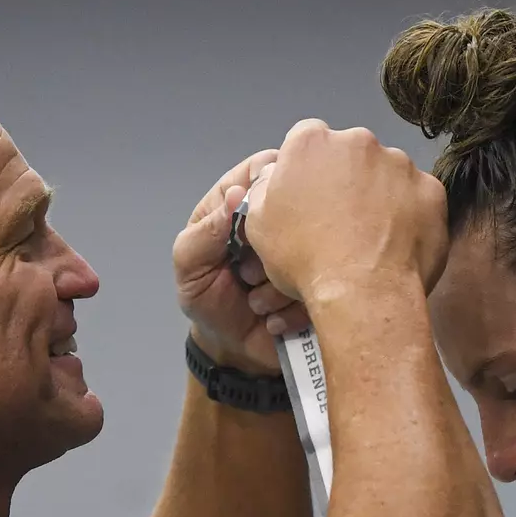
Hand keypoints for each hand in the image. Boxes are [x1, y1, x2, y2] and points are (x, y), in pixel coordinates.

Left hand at [174, 149, 309, 374]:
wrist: (231, 349)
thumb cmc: (207, 297)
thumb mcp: (190, 264)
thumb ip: (206, 229)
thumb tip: (237, 194)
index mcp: (243, 202)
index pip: (266, 166)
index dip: (267, 186)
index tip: (259, 219)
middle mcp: (280, 221)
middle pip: (298, 203)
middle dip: (271, 245)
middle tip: (247, 273)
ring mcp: (307, 252)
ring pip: (313, 249)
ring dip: (279, 284)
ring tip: (256, 302)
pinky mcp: (325, 284)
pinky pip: (322, 288)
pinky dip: (292, 309)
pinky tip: (272, 319)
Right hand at [242, 120, 448, 304]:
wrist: (363, 293)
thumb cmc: (305, 260)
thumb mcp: (259, 224)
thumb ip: (264, 189)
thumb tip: (273, 178)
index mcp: (312, 143)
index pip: (306, 139)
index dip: (306, 168)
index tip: (309, 194)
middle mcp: (359, 141)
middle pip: (350, 153)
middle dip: (346, 178)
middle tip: (340, 219)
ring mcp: (400, 164)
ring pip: (387, 174)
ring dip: (379, 195)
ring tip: (371, 237)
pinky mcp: (431, 190)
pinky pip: (417, 197)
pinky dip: (409, 214)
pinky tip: (396, 243)